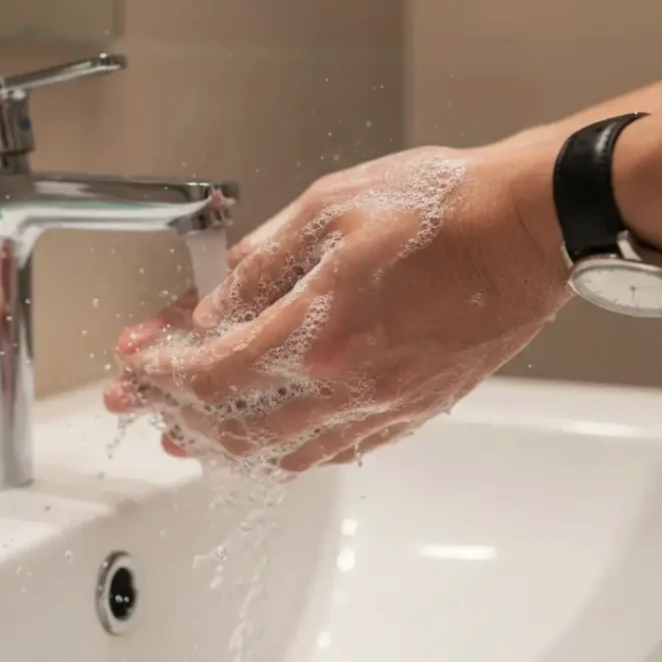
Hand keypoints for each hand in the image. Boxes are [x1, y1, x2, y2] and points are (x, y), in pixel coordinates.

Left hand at [116, 142, 570, 471]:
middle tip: (140, 405)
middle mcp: (347, 386)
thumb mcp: (330, 208)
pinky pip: (338, 451)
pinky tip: (275, 441)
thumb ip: (261, 265)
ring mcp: (384, 406)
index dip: (160, 373)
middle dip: (175, 415)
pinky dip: (291, 452)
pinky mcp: (415, 410)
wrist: (528, 230)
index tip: (133, 364)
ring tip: (191, 434)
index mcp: (318, 332)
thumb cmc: (441, 207)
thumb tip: (212, 306)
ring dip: (227, 446)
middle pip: (237, 427)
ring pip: (285, 454)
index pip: (210, 374)